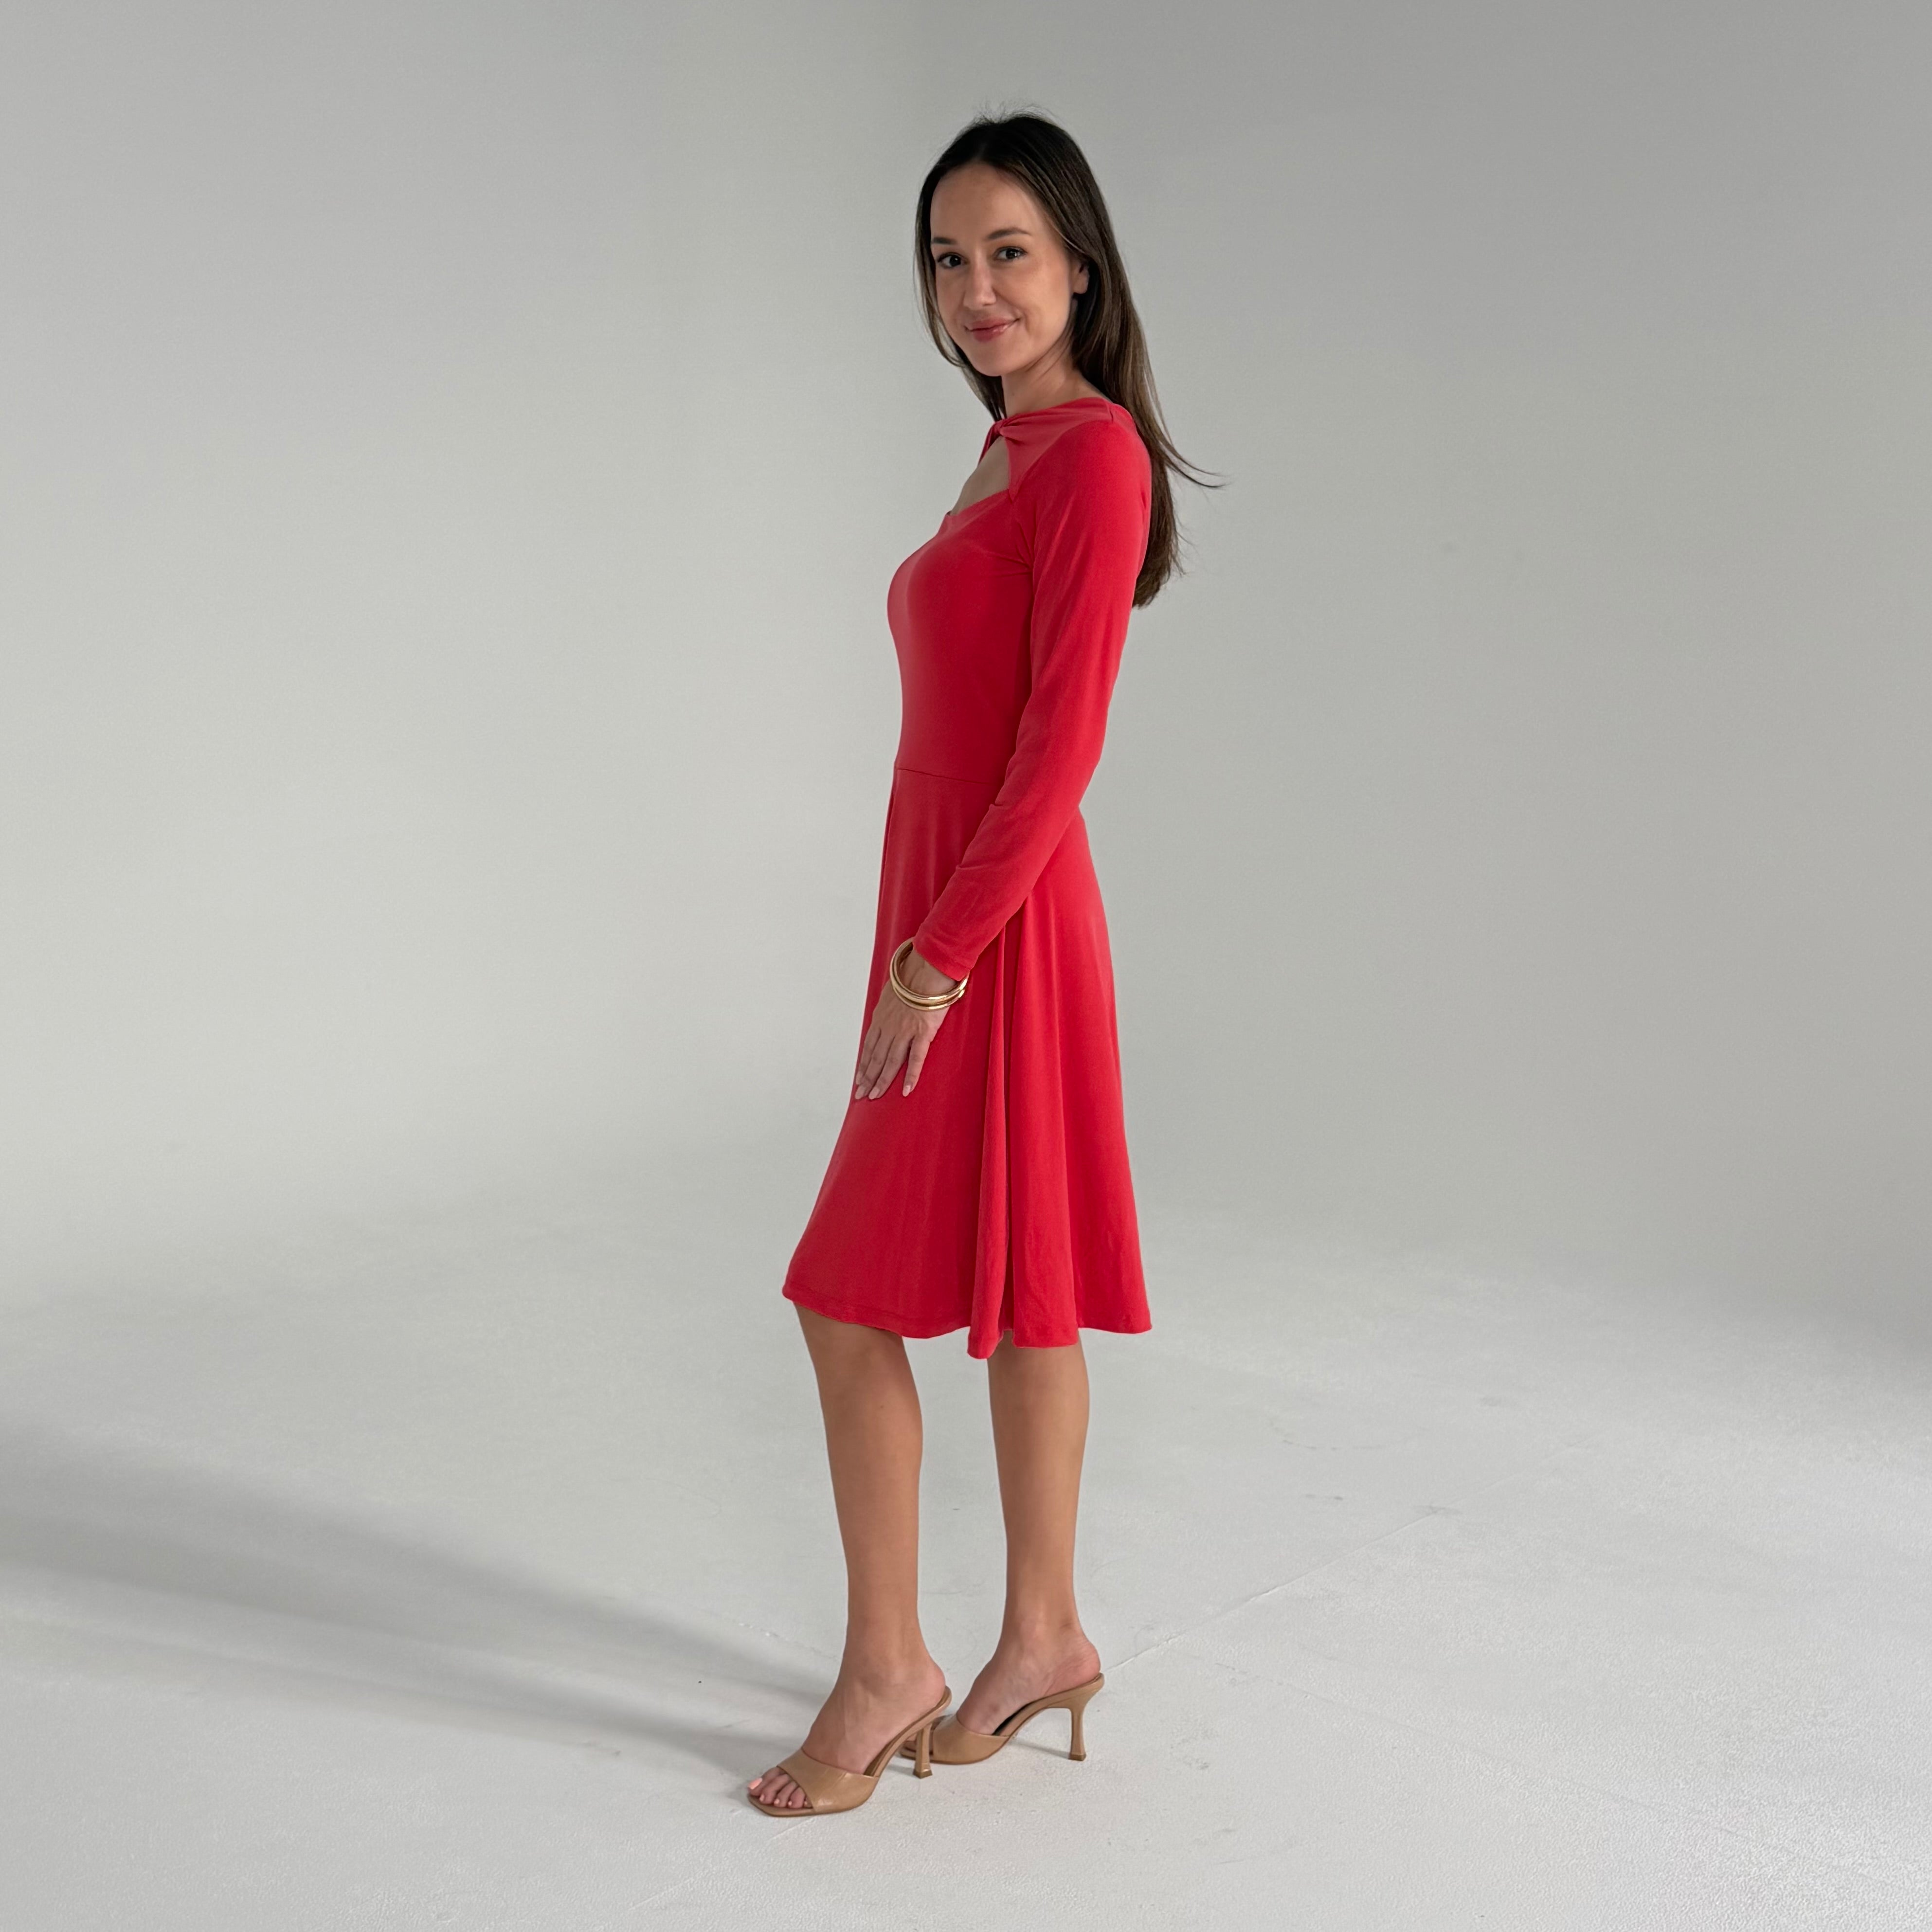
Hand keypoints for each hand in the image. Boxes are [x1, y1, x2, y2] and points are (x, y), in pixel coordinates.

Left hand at [853, 946, 961, 1098]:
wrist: (927, 969)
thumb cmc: (913, 976)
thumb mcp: (893, 990)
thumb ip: (890, 1005)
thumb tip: (890, 1010)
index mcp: (881, 1017)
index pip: (868, 1046)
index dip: (863, 1064)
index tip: (859, 1078)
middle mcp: (889, 1027)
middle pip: (875, 1057)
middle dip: (867, 1078)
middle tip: (861, 1094)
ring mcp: (904, 1031)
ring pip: (889, 1062)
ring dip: (881, 1081)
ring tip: (875, 1096)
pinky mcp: (922, 1033)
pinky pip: (915, 1059)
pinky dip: (910, 1076)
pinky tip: (906, 1090)